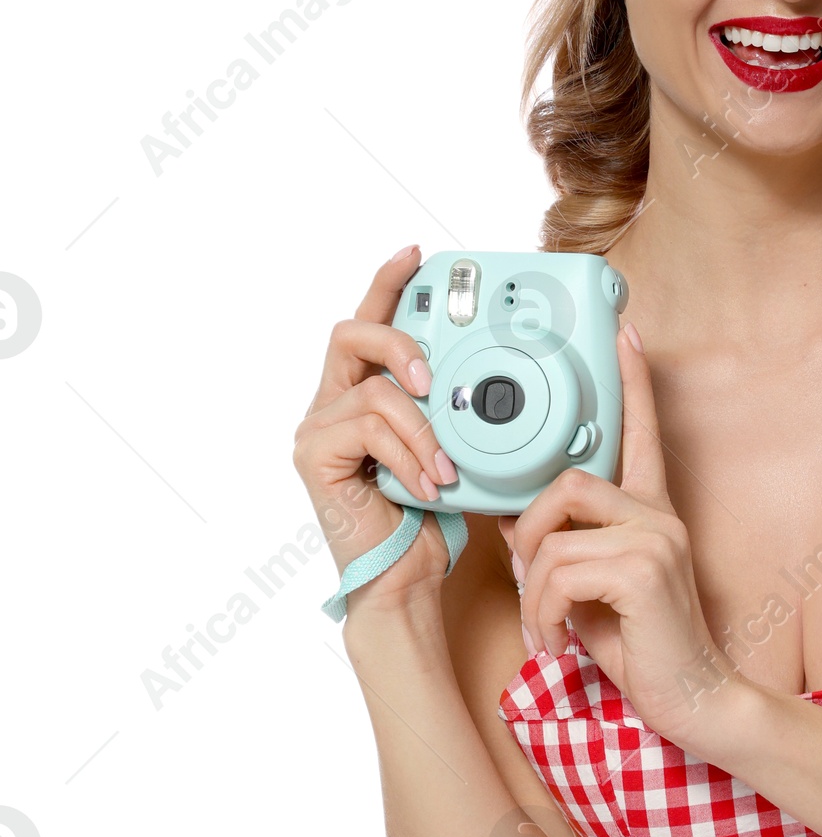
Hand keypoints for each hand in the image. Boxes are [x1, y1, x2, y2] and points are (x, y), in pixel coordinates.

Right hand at [293, 245, 459, 614]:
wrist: (403, 582)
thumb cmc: (429, 522)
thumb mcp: (454, 451)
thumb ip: (455, 412)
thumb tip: (493, 384)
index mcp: (363, 394)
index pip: (369, 323)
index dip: (388, 284)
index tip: (417, 254)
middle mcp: (332, 403)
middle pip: (351, 334)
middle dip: (399, 343)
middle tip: (433, 379)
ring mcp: (317, 429)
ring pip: (374, 392)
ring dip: (422, 430)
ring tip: (444, 469)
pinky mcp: (313, 457)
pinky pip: (366, 429)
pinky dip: (407, 456)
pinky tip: (426, 487)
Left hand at [499, 323, 756, 756]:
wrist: (697, 703)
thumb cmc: (645, 651)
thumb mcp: (594, 592)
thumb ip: (565, 549)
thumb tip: (511, 523)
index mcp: (653, 514)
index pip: (642, 435)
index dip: (633, 384)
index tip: (625, 335)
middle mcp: (659, 516)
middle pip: (567, 483)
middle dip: (527, 535)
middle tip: (529, 586)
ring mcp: (655, 539)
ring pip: (554, 536)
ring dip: (533, 591)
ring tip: (545, 628)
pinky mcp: (644, 570)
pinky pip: (560, 571)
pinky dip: (544, 614)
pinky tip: (559, 642)